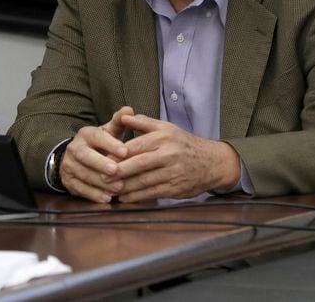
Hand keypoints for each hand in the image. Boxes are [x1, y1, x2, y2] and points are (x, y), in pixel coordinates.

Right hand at [59, 107, 131, 202]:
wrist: (76, 158)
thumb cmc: (100, 144)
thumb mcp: (108, 132)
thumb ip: (119, 122)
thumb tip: (129, 109)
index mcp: (86, 134)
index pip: (97, 137)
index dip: (110, 144)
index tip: (125, 151)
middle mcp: (75, 148)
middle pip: (86, 156)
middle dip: (101, 164)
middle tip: (116, 170)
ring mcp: (69, 165)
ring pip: (83, 174)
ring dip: (100, 182)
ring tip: (117, 188)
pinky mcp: (69, 181)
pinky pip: (80, 188)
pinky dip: (93, 194)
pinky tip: (106, 198)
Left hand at [114, 114, 240, 201]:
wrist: (212, 162)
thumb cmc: (184, 143)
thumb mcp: (166, 128)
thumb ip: (143, 122)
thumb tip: (123, 116)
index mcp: (163, 137)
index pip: (136, 146)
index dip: (118, 154)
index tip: (102, 159)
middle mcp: (169, 154)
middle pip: (139, 164)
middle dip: (119, 172)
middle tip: (102, 177)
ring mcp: (173, 172)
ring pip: (145, 181)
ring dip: (125, 187)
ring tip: (109, 189)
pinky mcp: (176, 188)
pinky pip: (153, 193)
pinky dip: (138, 197)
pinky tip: (125, 198)